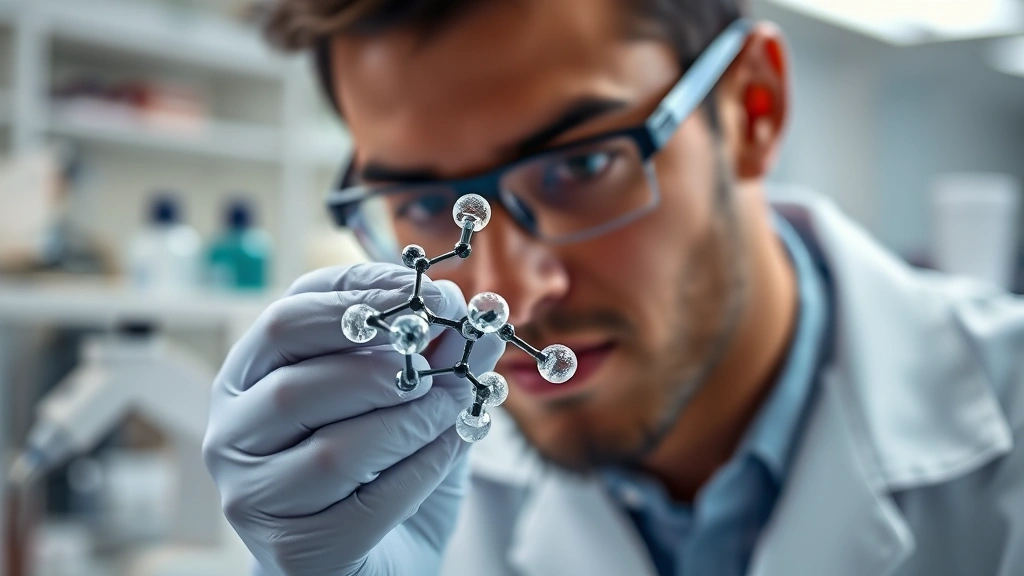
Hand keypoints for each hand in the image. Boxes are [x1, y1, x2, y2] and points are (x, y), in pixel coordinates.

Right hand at [202, 263, 503, 574]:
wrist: (376, 556)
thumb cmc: (382, 467)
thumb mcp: (412, 398)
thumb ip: (436, 358)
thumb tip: (477, 321)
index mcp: (250, 375)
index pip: (289, 317)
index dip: (361, 297)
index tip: (429, 294)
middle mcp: (234, 432)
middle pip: (295, 384)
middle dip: (382, 367)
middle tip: (440, 367)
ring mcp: (254, 495)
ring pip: (333, 451)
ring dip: (411, 421)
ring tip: (455, 408)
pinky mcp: (291, 548)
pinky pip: (368, 503)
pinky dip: (423, 468)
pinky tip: (451, 447)